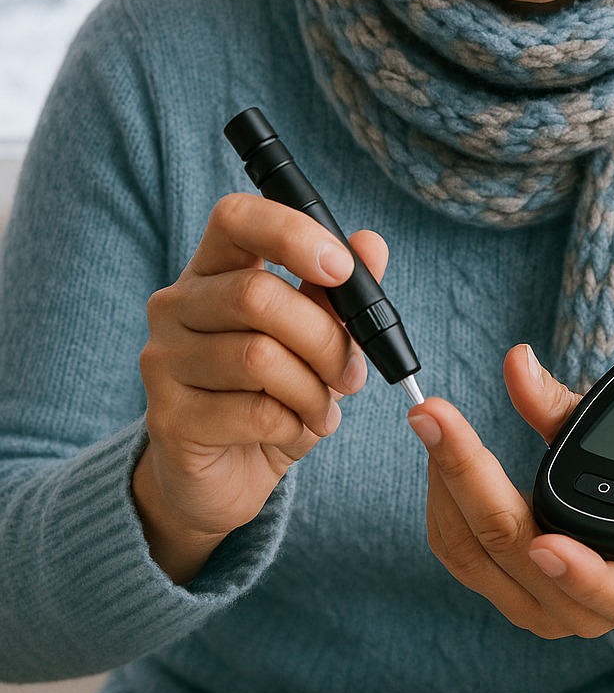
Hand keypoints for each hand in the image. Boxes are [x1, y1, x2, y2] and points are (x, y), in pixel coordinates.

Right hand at [134, 192, 385, 581]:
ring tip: (323, 408)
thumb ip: (338, 292)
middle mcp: (175, 305)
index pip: (235, 218)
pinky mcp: (167, 418)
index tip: (340, 268)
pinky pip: (253, 412)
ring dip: (313, 389)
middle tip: (351, 374)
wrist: (227, 474)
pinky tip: (296, 430)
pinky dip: (294, 424)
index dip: (290, 234)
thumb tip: (371, 244)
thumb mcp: (314, 339)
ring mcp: (163, 360)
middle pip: (256, 295)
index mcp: (213, 269)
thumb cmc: (274, 393)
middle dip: (324, 338)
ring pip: (258, 357)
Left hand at [409, 344, 613, 640]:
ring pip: (477, 560)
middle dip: (470, 485)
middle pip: (521, 561)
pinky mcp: (511, 586)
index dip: (581, 574)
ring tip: (436, 422)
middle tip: (437, 420)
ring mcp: (547, 604)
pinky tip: (443, 453)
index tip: (547, 542)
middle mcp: (596, 609)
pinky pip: (462, 555)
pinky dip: (444, 502)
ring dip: (448, 487)